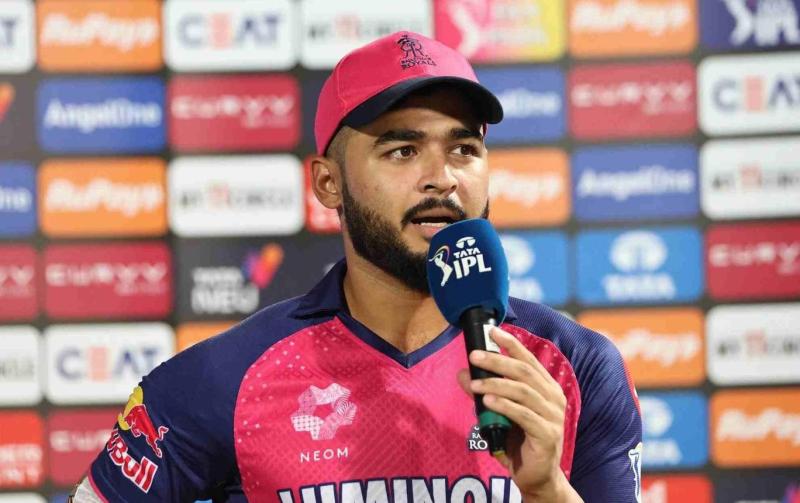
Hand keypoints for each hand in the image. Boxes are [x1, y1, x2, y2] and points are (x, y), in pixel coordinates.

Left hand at [457, 327, 582, 502]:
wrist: (537, 476)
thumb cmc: (519, 440)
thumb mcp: (500, 412)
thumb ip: (485, 392)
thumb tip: (462, 373)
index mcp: (546, 387)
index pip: (528, 359)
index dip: (510, 344)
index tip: (492, 331)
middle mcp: (553, 398)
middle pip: (524, 372)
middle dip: (497, 361)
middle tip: (474, 356)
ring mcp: (553, 416)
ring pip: (523, 392)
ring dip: (496, 384)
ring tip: (474, 384)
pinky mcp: (547, 435)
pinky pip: (524, 415)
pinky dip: (505, 406)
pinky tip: (488, 401)